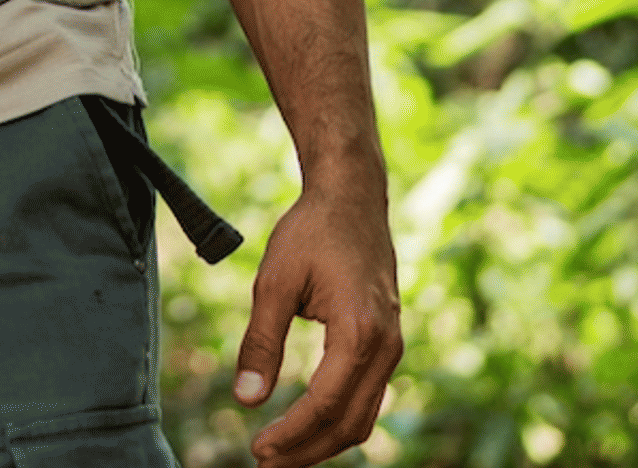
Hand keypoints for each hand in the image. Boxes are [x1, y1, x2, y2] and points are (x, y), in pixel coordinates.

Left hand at [230, 180, 402, 466]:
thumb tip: (245, 399)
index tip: (258, 449)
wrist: (351, 197)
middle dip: (308, 450)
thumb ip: (261, 341)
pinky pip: (367, 397)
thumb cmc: (311, 232)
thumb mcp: (274, 280)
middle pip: (350, 422)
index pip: (326, 403)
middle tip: (264, 463)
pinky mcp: (387, 344)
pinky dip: (338, 420)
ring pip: (363, 416)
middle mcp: (386, 346)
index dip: (292, 434)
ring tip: (281, 454)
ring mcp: (392, 347)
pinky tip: (306, 426)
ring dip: (323, 441)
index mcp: (360, 330)